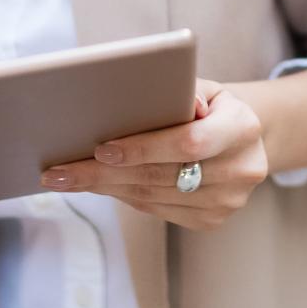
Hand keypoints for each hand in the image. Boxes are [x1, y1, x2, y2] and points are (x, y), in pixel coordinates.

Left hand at [39, 79, 268, 231]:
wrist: (246, 138)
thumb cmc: (213, 105)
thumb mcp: (206, 87)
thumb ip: (181, 91)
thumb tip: (148, 98)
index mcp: (243, 128)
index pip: (189, 142)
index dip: (143, 148)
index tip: (100, 149)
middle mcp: (241, 169)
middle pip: (162, 175)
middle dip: (104, 173)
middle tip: (59, 171)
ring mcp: (228, 201)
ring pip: (153, 197)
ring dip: (106, 188)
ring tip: (67, 178)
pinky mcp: (213, 220)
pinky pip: (157, 209)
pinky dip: (124, 196)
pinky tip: (98, 186)